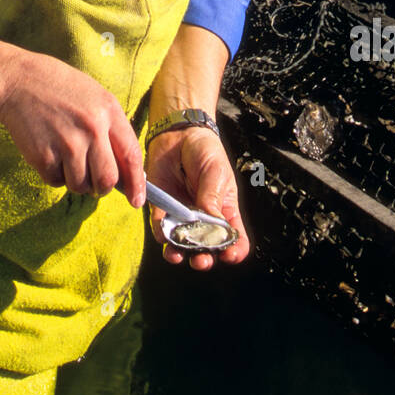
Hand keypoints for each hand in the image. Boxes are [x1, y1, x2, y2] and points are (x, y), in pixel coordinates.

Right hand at [0, 48, 145, 208]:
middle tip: (93, 181)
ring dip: (74, 180)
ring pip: (80, 186)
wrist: (18, 80)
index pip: (131, 156)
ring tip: (65, 155)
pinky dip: (53, 174)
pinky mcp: (43, 155)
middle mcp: (91, 129)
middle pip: (107, 180)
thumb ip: (111, 129)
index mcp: (108, 111)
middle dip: (101, 187)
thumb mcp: (95, 97)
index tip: (137, 200)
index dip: (136, 183)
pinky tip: (48, 151)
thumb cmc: (60, 88)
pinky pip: (55, 182)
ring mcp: (67, 143)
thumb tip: (126, 170)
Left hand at [145, 127, 252, 270]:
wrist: (179, 135)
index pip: (234, 239)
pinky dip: (160, 233)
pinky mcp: (162, 210)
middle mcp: (204, 220)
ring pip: (181, 246)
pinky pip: (160, 228)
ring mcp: (182, 217)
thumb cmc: (205, 153)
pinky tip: (162, 232)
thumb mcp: (216, 172)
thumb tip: (212, 223)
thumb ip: (212, 197)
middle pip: (206, 250)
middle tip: (200, 260)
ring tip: (176, 254)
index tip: (229, 255)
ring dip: (178, 253)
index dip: (234, 251)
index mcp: (224, 212)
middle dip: (204, 259)